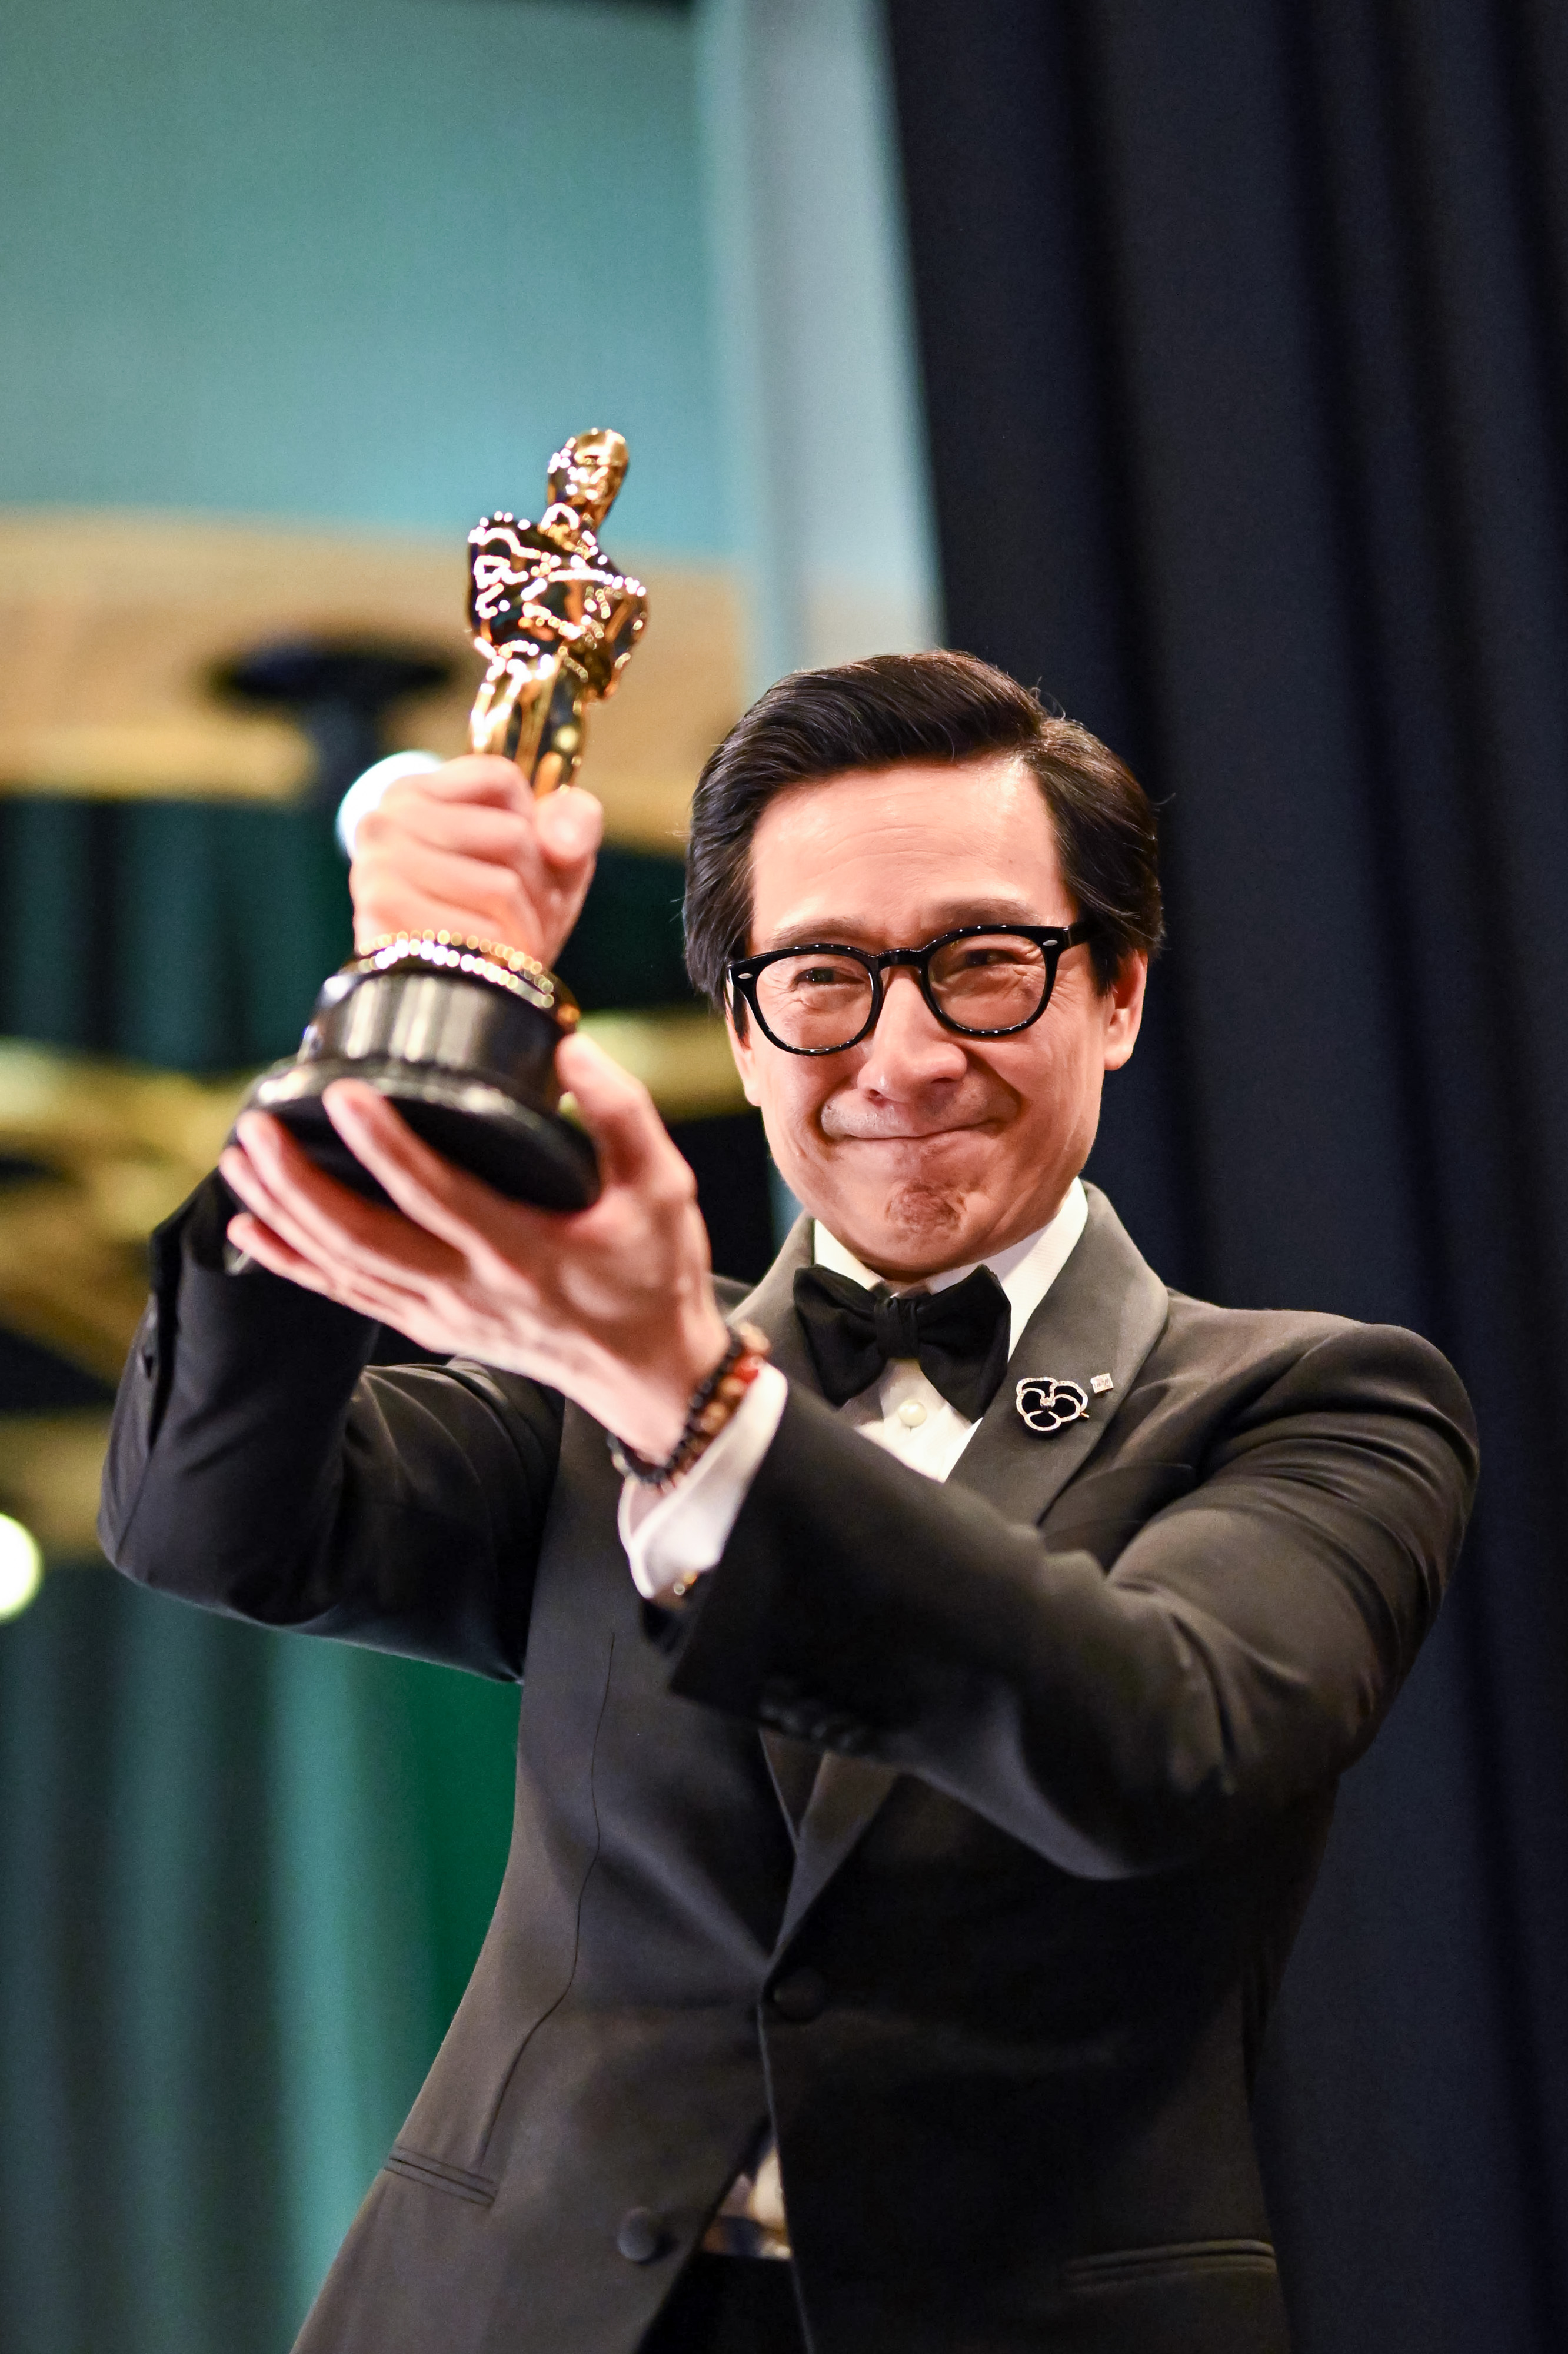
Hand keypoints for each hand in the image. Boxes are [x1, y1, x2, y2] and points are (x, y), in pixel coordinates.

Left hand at [218, 1035, 731, 1461]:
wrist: (648, 1371)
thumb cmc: (654, 1273)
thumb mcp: (664, 1187)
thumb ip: (624, 1113)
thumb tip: (572, 1050)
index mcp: (522, 1249)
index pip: (436, 1194)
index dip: (386, 1145)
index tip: (346, 1093)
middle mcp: (469, 1287)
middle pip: (362, 1237)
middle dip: (299, 1184)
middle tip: (257, 1128)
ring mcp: (441, 1312)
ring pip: (343, 1266)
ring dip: (284, 1214)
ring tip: (240, 1160)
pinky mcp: (428, 1324)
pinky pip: (346, 1294)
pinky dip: (293, 1264)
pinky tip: (251, 1228)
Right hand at [350, 755, 602, 965]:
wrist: (448, 990)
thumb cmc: (500, 912)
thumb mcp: (548, 857)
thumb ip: (573, 824)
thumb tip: (560, 841)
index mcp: (417, 792)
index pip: (502, 779)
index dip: (536, 825)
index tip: (528, 860)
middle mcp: (386, 820)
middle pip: (511, 836)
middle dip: (541, 886)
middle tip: (536, 918)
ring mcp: (379, 868)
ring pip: (501, 887)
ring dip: (529, 926)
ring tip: (520, 944)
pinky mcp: (387, 924)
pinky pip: (480, 933)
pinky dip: (505, 954)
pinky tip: (497, 964)